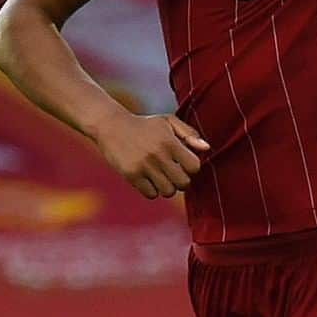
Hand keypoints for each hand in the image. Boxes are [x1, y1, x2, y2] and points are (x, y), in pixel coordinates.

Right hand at [95, 111, 209, 198]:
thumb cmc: (144, 125)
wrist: (110, 126)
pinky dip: (152, 190)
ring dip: (167, 187)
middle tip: (173, 173)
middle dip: (181, 181)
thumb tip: (206, 149)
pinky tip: (147, 179)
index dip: (191, 168)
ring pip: (168, 192)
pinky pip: (151, 194)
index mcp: (169, 141)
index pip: (194, 167)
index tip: (183, 164)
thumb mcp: (167, 122)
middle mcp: (158, 154)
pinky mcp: (131, 175)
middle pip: (183, 183)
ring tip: (160, 177)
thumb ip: (189, 134)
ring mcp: (144, 166)